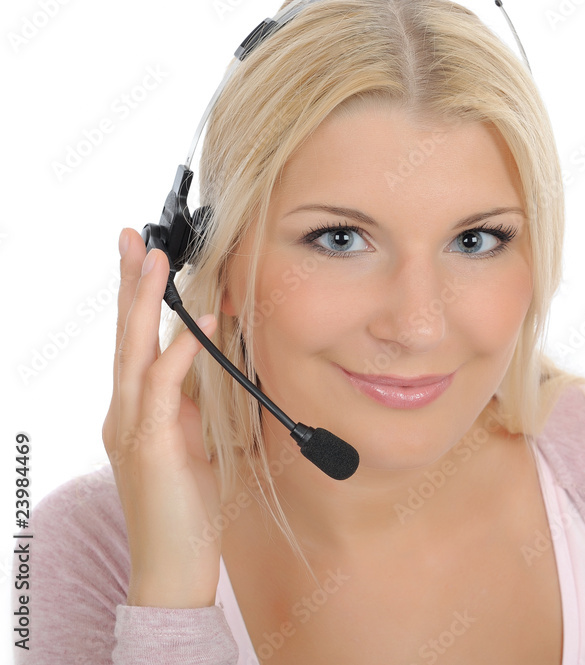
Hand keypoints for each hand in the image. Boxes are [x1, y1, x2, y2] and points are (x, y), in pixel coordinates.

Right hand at [102, 227, 222, 607]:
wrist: (172, 567)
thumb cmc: (187, 510)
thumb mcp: (196, 445)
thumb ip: (197, 407)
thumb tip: (216, 367)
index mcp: (135, 413)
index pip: (135, 345)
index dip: (138, 300)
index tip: (146, 260)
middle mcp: (124, 414)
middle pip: (125, 337)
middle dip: (130, 284)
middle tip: (133, 238)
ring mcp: (130, 429)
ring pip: (134, 352)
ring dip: (145, 303)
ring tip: (156, 260)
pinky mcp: (147, 446)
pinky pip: (162, 388)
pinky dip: (180, 352)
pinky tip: (199, 323)